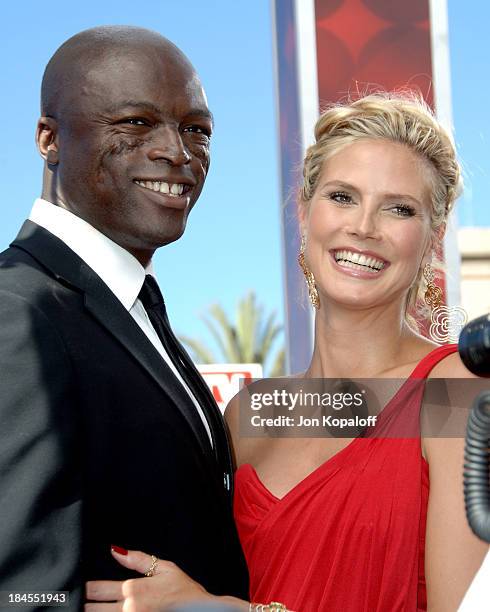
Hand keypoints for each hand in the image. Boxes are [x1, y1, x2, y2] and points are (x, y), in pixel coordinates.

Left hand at [85, 547, 215, 610]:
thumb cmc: (185, 592)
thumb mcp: (165, 569)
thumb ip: (138, 560)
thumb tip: (115, 550)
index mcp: (134, 591)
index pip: (97, 590)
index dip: (84, 589)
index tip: (74, 587)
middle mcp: (129, 610)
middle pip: (92, 610)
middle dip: (82, 605)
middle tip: (73, 600)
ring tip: (85, 609)